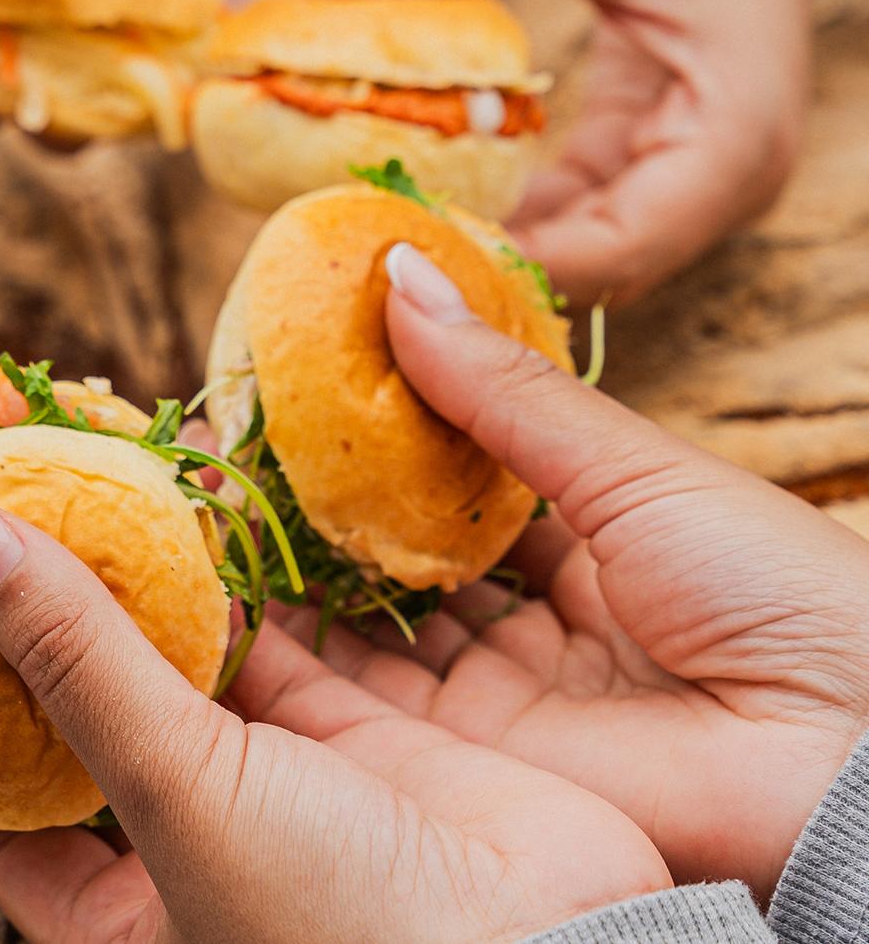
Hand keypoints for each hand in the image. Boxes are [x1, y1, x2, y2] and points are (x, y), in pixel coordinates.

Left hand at [0, 489, 668, 940]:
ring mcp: (285, 795)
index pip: (1, 825)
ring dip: (153, 586)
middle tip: (5, 520)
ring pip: (194, 671)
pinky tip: (212, 502)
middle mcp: (196, 852)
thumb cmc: (341, 924)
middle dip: (57, 627)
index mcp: (124, 916)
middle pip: (93, 721)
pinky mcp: (370, 743)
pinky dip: (257, 581)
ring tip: (94, 487)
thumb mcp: (175, 791)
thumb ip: (72, 657)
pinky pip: (293, 647)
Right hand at [299, 242, 868, 896]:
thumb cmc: (773, 588)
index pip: (470, 473)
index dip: (393, 424)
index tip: (312, 368)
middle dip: (335, 498)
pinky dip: (309, 645)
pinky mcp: (476, 761)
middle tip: (247, 434)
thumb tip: (400, 273)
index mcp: (604, 537)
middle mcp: (547, 617)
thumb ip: (502, 388)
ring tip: (226, 494)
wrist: (838, 755)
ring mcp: (509, 693)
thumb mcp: (631, 464)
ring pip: (381, 621)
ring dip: (310, 565)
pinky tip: (247, 582)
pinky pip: (372, 695)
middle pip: (416, 549)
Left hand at [312, 0, 868, 301]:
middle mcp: (721, 181)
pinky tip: (424, 193)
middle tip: (365, 240)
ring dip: (485, 239)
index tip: (394, 238)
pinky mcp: (649, 156)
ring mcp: (688, 176)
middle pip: (592, 271)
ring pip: (576, 252)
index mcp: (730, 138)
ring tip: (379, 222)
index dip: (499, 260)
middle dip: (482, 260)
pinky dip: (503, 208)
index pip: (609, 251)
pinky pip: (570, 212)